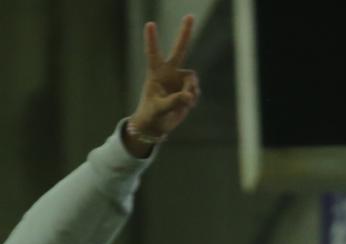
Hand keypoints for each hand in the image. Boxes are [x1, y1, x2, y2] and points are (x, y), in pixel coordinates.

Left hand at [124, 15, 199, 155]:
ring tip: (183, 103)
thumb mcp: (159, 109)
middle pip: (179, 49)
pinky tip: (186, 106)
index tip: (149, 24)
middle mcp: (169, 72)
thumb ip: (173, 102)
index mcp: (155, 73)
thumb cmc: (151, 115)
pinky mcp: (188, 89)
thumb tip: (189, 96)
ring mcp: (180, 79)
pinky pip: (195, 91)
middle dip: (185, 33)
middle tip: (190, 16)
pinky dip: (192, 100)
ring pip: (192, 80)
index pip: (153, 54)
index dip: (152, 39)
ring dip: (190, 91)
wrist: (156, 126)